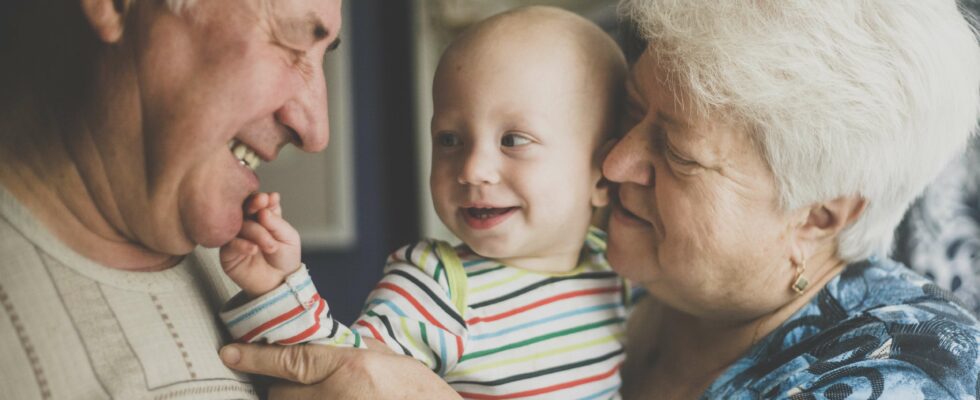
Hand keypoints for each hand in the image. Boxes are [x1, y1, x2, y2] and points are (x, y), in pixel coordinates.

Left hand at [219, 343, 460, 399]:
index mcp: (352, 367)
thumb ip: (348, 351)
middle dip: (283, 388)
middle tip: (301, 386)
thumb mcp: (385, 359)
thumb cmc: (416, 390)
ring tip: (321, 394)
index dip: (255, 357)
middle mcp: (339, 396)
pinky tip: (331, 399)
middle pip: (281, 393)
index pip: (290, 360)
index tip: (229, 352)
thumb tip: (315, 343)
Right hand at [220, 192, 301, 296]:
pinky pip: (230, 244)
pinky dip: (242, 244)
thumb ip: (277, 222)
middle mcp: (248, 224)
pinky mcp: (227, 253)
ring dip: (256, 233)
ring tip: (271, 246)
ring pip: (239, 226)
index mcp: (262, 217)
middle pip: (244, 209)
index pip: (258, 203)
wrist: (280, 283)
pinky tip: (254, 249)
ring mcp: (236, 237)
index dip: (261, 199)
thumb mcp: (288, 237)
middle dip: (253, 204)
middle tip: (261, 202)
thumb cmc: (285, 258)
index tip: (267, 198)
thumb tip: (264, 208)